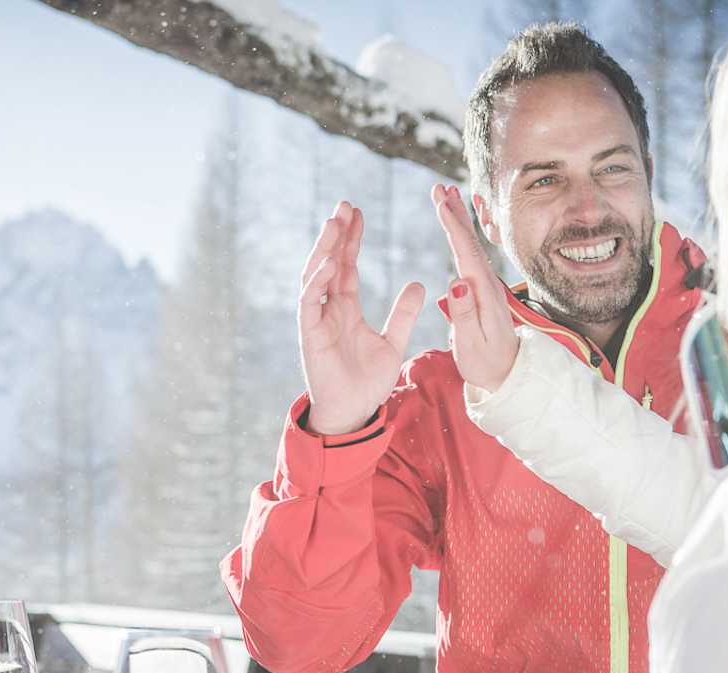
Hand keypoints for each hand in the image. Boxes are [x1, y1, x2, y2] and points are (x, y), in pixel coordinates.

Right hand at [298, 201, 426, 434]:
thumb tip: (417, 283)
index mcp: (346, 308)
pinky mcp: (310, 334)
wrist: (354, 413)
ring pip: (315, 276)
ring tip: (335, 223)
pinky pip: (310, 302)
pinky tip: (329, 262)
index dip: (352, 239)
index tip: (358, 213)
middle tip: (344, 204)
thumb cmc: (367, 383)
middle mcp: (328, 310)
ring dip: (324, 249)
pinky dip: (317, 281)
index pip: (347, 265)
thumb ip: (403, 314)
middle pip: (329, 263)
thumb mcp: (393, 342)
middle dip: (336, 234)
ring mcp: (317, 320)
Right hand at [431, 184, 519, 391]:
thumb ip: (465, 314)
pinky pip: (472, 255)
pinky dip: (464, 235)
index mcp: (483, 293)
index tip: (441, 202)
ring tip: (447, 196)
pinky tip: (458, 226)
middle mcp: (487, 284)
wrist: (508, 374)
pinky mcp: (482, 290)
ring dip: (459, 219)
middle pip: (469, 242)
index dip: (453, 226)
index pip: (466, 253)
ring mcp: (485, 286)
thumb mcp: (473, 344)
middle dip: (455, 213)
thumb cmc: (487, 364)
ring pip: (471, 245)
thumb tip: (456, 282)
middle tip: (440, 188)